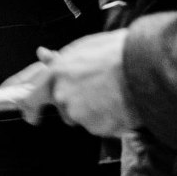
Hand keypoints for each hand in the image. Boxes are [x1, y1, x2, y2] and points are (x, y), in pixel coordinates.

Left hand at [13, 31, 136, 136]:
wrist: (146, 66)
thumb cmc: (117, 52)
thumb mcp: (83, 48)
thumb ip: (60, 58)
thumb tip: (43, 54)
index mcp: (55, 74)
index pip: (30, 98)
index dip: (30, 107)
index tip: (31, 115)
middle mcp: (63, 96)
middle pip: (63, 109)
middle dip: (76, 104)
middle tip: (98, 91)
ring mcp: (80, 114)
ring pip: (83, 118)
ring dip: (94, 111)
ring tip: (114, 93)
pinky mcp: (98, 127)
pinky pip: (101, 127)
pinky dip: (110, 120)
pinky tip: (121, 104)